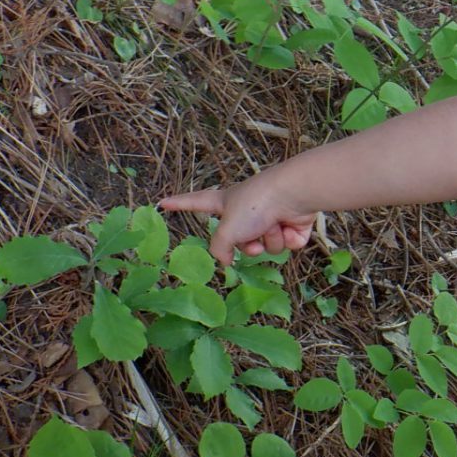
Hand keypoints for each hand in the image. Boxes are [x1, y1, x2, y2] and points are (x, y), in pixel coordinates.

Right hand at [161, 170, 314, 264]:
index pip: (196, 203)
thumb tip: (227, 261)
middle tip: (253, 235)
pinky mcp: (293, 224)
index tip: (163, 203)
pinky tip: (291, 227)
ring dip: (270, 240)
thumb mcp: (227, 230)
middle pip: (241, 241)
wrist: (293, 195)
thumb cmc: (255, 206)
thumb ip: (219, 249)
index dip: (180, 204)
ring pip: (267, 246)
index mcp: (226, 203)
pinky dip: (289, 240)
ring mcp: (271, 217)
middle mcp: (248, 210)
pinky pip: (287, 245)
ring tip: (274, 225)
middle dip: (249, 245)